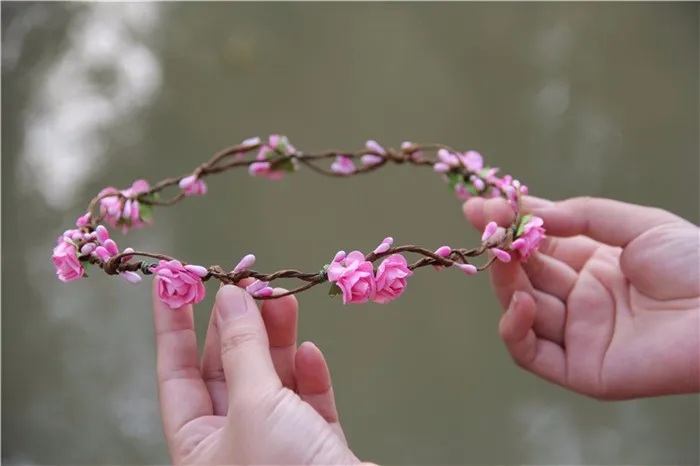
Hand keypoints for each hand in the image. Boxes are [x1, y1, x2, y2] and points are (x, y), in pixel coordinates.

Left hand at [152, 280, 363, 464]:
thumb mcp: (255, 405)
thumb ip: (243, 349)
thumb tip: (234, 297)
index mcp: (198, 448)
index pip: (176, 374)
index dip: (173, 326)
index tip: (175, 283)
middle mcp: (233, 447)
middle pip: (228, 371)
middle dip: (238, 326)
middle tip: (249, 283)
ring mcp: (277, 447)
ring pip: (271, 381)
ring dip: (277, 340)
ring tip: (283, 298)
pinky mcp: (317, 448)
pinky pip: (308, 403)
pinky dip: (309, 375)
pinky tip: (309, 351)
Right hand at [464, 195, 699, 399]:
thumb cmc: (695, 265)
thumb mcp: (637, 225)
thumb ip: (581, 216)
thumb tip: (529, 210)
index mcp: (593, 265)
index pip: (538, 245)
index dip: (509, 226)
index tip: (479, 207)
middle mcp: (581, 298)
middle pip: (525, 276)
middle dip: (502, 250)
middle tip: (485, 227)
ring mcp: (579, 334)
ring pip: (522, 310)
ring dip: (506, 283)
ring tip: (503, 258)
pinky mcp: (581, 368)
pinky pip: (532, 353)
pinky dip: (516, 329)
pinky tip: (521, 300)